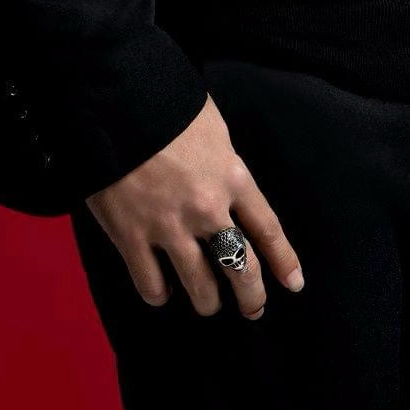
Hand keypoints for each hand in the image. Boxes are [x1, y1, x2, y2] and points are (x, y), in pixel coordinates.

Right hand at [85, 94, 305, 320]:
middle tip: (254, 308)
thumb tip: (228, 181)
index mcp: (232, 176)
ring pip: (200, 286)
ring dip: (208, 301)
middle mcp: (207, 208)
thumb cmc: (167, 105)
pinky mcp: (131, 236)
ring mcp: (169, 226)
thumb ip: (224, 160)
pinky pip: (152, 285)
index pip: (267, 229)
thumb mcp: (212, 126)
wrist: (115, 101)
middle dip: (251, 295)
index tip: (294, 284)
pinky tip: (162, 291)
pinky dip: (159, 294)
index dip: (283, 261)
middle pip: (240, 266)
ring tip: (208, 304)